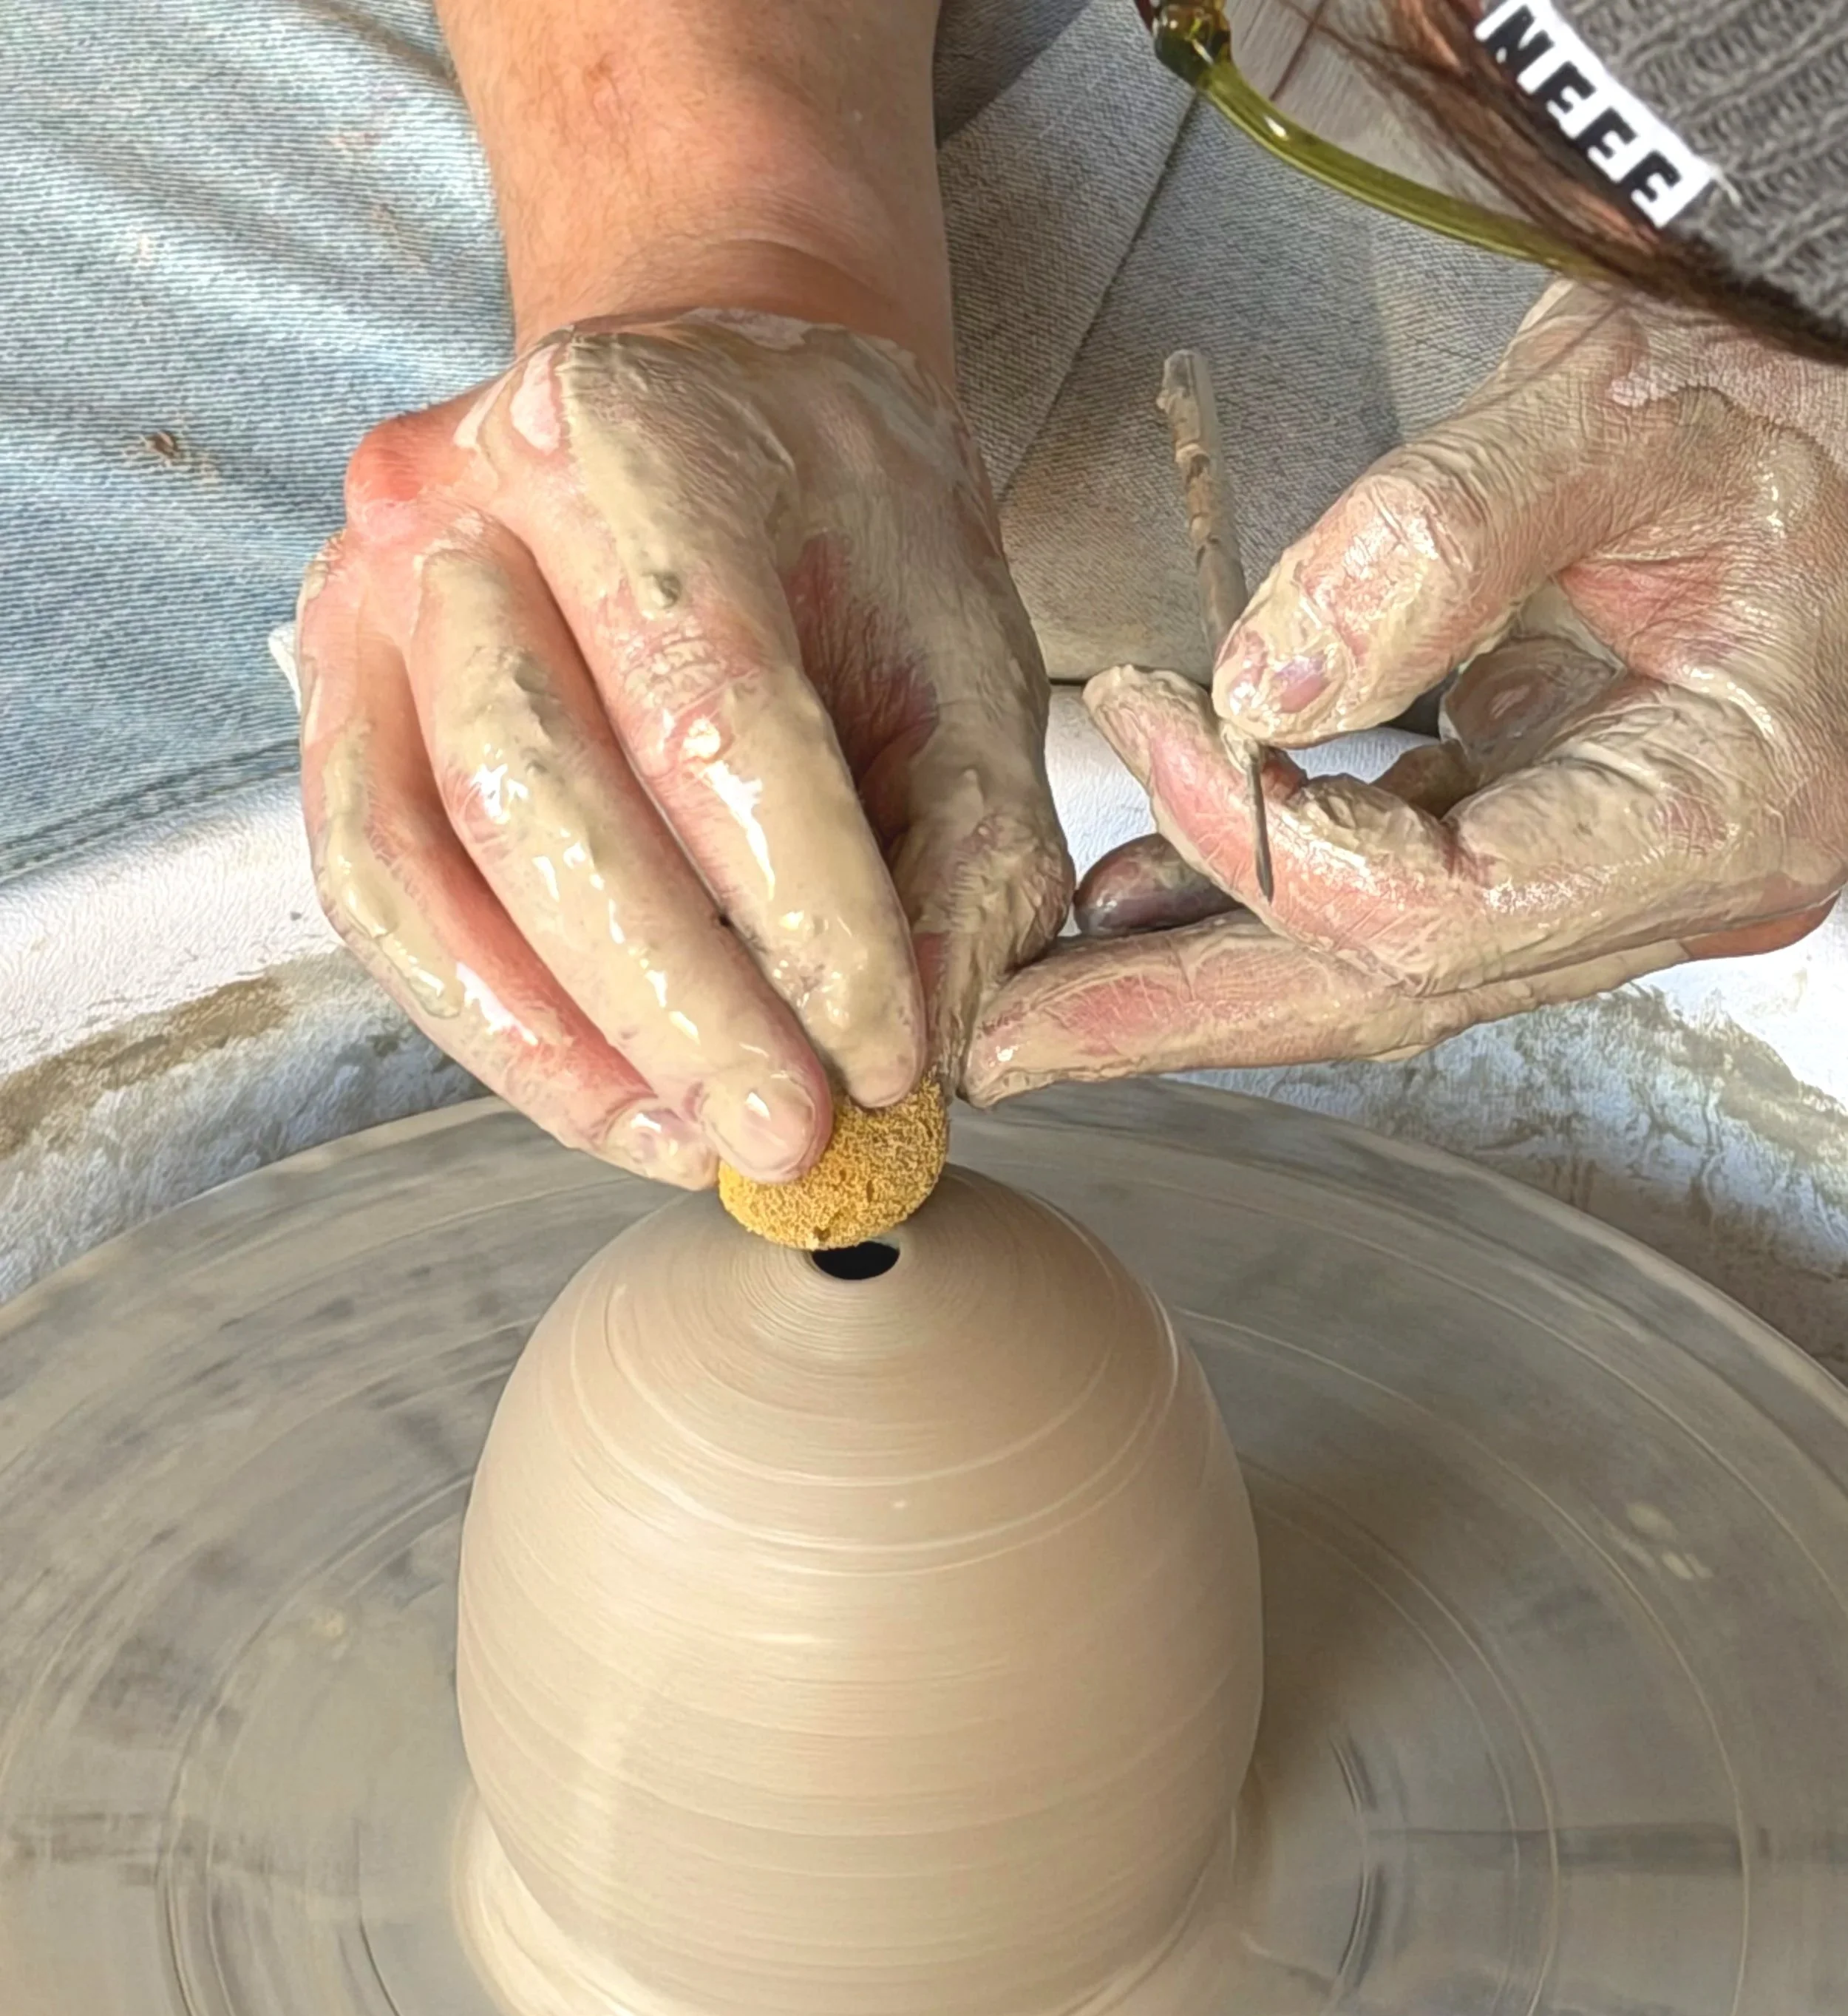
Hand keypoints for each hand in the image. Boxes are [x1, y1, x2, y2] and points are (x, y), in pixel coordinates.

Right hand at [297, 313, 1067, 1185]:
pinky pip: (378, 899)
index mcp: (639, 434)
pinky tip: (615, 1104)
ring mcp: (363, 601)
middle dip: (677, 1003)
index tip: (891, 1060)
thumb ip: (973, 852)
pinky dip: (491, 1027)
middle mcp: (460, 501)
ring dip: (564, 1047)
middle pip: (539, 792)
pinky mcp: (330, 700)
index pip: (711, 705)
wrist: (715, 418)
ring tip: (702, 1149)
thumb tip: (923, 1062)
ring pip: (420, 864)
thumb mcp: (969, 658)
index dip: (803, 909)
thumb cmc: (850, 536)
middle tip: (795, 1140)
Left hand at [966, 284, 1847, 1098]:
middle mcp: (1671, 890)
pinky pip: (1389, 908)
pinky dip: (1263, 899)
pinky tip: (1149, 895)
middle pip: (1387, 993)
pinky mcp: (1557, 849)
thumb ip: (1441, 532)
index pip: (1437, 908)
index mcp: (1717, 810)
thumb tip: (1263, 679)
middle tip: (1003, 1038)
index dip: (1265, 840)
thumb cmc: (1767, 401)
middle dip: (1179, 1015)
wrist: (1828, 420)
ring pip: (1376, 974)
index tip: (1150, 720)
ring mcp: (1615, 886)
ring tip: (1041, 989)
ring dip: (1200, 979)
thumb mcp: (1619, 411)